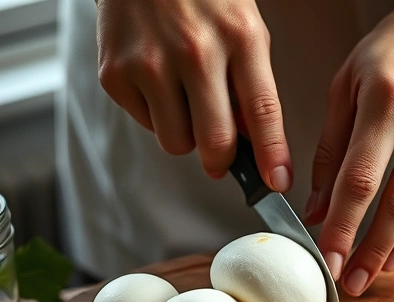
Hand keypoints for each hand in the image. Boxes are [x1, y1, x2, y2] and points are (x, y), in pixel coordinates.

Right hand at [96, 0, 291, 190]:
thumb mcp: (244, 28)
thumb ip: (252, 84)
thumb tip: (256, 142)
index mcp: (239, 37)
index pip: (262, 110)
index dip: (272, 155)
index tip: (278, 182)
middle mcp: (195, 50)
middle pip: (215, 141)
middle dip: (223, 160)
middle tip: (222, 155)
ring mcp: (150, 63)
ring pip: (177, 143)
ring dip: (186, 135)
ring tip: (185, 99)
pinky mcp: (115, 73)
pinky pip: (146, 125)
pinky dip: (156, 114)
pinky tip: (157, 80)